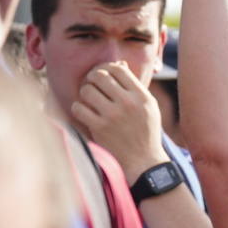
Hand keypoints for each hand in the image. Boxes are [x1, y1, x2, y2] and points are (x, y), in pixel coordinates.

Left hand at [70, 62, 167, 179]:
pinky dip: (78, 109)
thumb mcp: (149, 107)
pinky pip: (78, 108)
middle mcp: (128, 104)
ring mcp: (113, 116)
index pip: (118, 69)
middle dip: (92, 79)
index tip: (103, 75)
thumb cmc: (146, 133)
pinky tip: (85, 114)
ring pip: (87, 90)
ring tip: (90, 101)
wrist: (144, 163)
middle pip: (100, 76)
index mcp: (142, 97)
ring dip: (85, 94)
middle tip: (92, 86)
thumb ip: (134, 86)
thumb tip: (119, 64)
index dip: (106, 68)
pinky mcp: (99, 128)